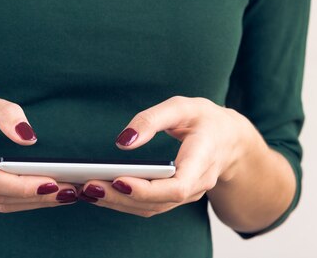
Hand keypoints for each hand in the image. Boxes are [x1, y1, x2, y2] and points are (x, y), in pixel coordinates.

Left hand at [74, 95, 253, 216]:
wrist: (229, 139)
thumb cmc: (205, 119)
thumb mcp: (182, 106)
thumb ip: (152, 119)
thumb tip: (123, 142)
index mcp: (203, 158)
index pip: (178, 186)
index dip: (148, 188)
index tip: (119, 180)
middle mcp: (198, 183)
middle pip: (159, 202)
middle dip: (122, 197)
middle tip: (89, 187)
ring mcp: (188, 194)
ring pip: (153, 208)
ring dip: (119, 203)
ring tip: (87, 190)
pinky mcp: (176, 197)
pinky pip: (151, 206)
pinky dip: (125, 202)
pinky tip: (102, 192)